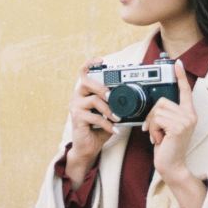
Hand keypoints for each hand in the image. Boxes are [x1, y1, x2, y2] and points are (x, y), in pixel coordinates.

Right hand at [66, 58, 119, 184]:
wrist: (88, 147)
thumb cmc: (98, 128)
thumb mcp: (108, 113)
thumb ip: (115, 104)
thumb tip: (132, 98)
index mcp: (84, 92)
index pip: (83, 72)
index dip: (90, 63)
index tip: (101, 60)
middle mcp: (77, 96)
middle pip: (86, 82)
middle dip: (102, 87)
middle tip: (112, 96)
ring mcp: (75, 107)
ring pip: (94, 100)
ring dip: (109, 109)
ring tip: (117, 118)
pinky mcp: (76, 118)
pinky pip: (95, 117)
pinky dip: (107, 124)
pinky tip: (114, 129)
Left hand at [142, 59, 196, 182]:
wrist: (171, 165)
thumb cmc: (168, 147)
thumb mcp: (169, 127)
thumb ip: (167, 114)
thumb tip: (157, 104)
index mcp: (188, 113)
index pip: (185, 91)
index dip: (181, 76)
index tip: (177, 63)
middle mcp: (190, 115)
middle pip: (162, 101)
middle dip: (153, 116)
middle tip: (156, 130)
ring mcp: (185, 120)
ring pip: (158, 110)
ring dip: (153, 125)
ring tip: (159, 136)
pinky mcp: (178, 127)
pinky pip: (157, 119)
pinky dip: (154, 130)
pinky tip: (160, 139)